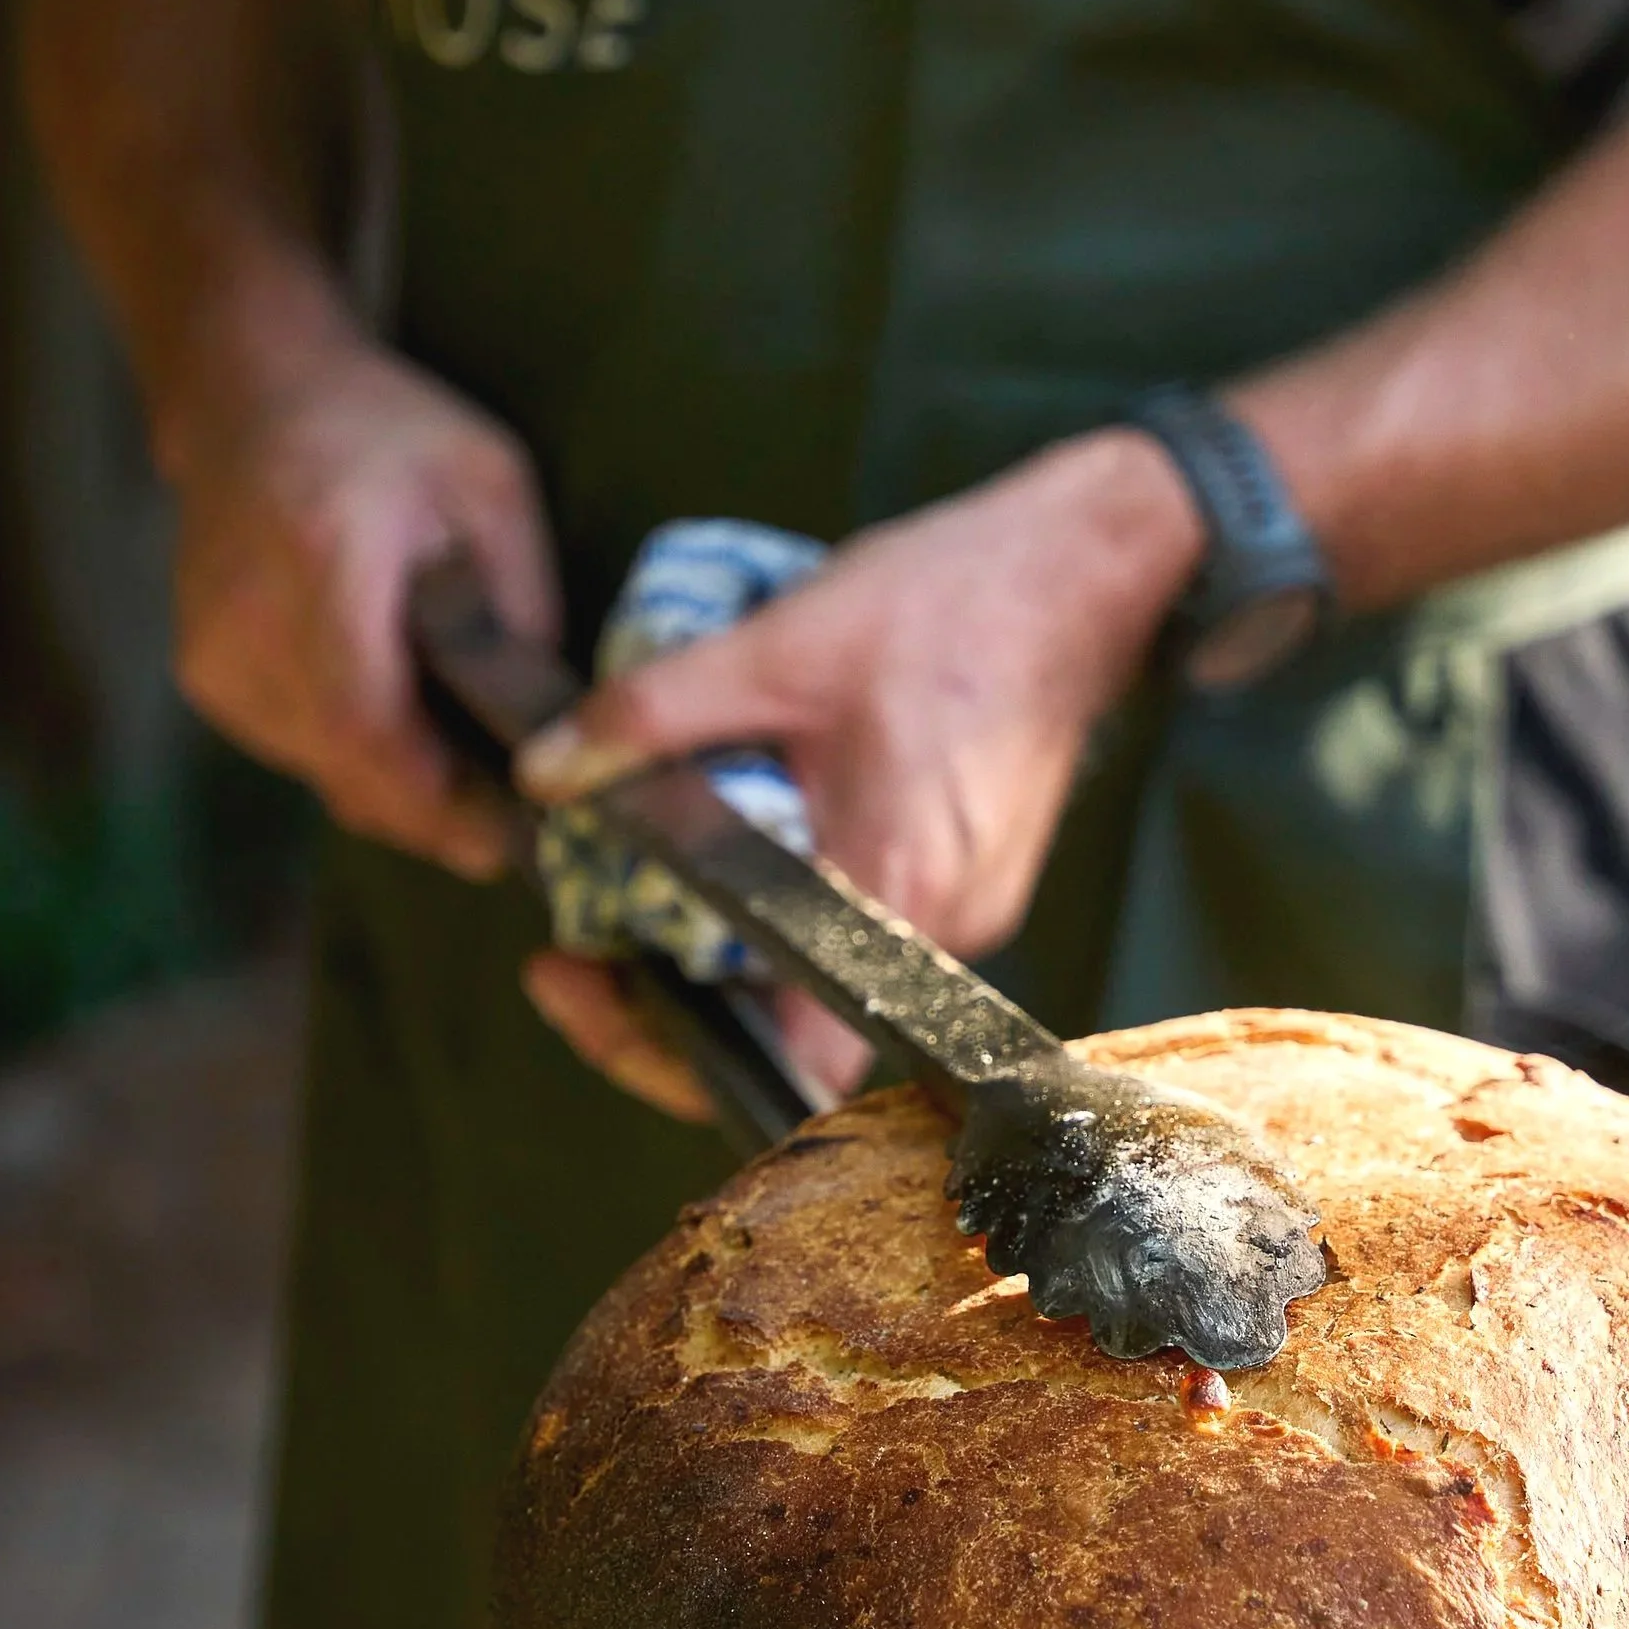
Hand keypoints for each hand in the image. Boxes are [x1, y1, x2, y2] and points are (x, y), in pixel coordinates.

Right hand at [165, 296, 560, 879]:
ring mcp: (212, 656)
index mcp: (322, 563)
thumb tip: (553, 724)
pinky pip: (296, 749)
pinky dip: (358, 757)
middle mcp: (246, 622)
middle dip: (437, 812)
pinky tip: (407, 727)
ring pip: (321, 772)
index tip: (511, 840)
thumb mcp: (493, 488)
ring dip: (400, 789)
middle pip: (345, 768)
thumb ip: (520, 604)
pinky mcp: (203, 677)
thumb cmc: (390, 432)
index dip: (437, 801)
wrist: (251, 395)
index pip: (365, 725)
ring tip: (472, 771)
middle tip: (514, 825)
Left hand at [513, 430, 1203, 1111]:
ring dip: (728, 946)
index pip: (790, 1059)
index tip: (596, 996)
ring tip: (642, 891)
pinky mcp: (969, 883)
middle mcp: (944, 932)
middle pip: (788, 1023)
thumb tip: (546, 773)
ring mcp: (965, 914)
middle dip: (672, 994)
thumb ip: (651, 718)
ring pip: (821, 974)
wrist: (1082, 569)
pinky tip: (738, 852)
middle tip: (578, 948)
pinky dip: (789, 906)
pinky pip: (860, 928)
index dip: (677, 1053)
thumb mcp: (778, 647)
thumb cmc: (953, 603)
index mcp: (896, 892)